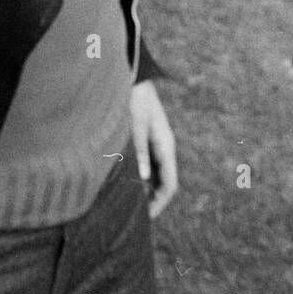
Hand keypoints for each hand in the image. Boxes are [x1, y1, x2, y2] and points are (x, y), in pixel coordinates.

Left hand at [130, 81, 177, 218]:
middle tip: (133, 216)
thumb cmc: (134, 98)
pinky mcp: (145, 138)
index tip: (145, 217)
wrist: (133, 75)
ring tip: (125, 203)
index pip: (170, 184)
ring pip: (153, 174)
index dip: (160, 203)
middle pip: (162, 181)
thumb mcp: (135, 124)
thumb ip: (138, 150)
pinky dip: (137, 175)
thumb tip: (142, 179)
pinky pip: (145, 163)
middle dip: (151, 199)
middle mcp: (163, 147)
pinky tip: (123, 181)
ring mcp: (154, 143)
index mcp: (166, 146)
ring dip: (143, 188)